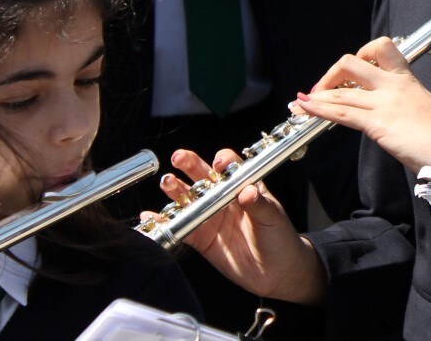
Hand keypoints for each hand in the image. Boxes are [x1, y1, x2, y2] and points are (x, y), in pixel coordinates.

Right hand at [146, 148, 325, 304]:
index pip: (231, 167)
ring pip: (189, 200)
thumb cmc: (280, 237)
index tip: (219, 162)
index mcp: (245, 186)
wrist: (278, 272)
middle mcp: (225, 199)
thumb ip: (259, 205)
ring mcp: (212, 218)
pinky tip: (151, 216)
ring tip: (167, 182)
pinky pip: (181, 228)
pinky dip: (164, 222)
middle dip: (191, 166)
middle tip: (179, 158)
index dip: (223, 162)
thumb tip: (248, 192)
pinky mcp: (201, 239)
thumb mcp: (273, 217)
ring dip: (176, 191)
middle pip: (204, 177)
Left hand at [295, 38, 430, 175]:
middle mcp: (393, 84)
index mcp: (406, 78)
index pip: (381, 47)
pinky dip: (319, 109)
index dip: (360, 54)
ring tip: (301, 103)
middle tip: (321, 90)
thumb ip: (402, 100)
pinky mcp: (378, 123)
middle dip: (330, 75)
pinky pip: (342, 112)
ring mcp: (384, 102)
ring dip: (317, 96)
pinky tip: (307, 109)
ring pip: (341, 91)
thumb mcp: (422, 105)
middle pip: (351, 63)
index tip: (350, 73)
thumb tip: (385, 107)